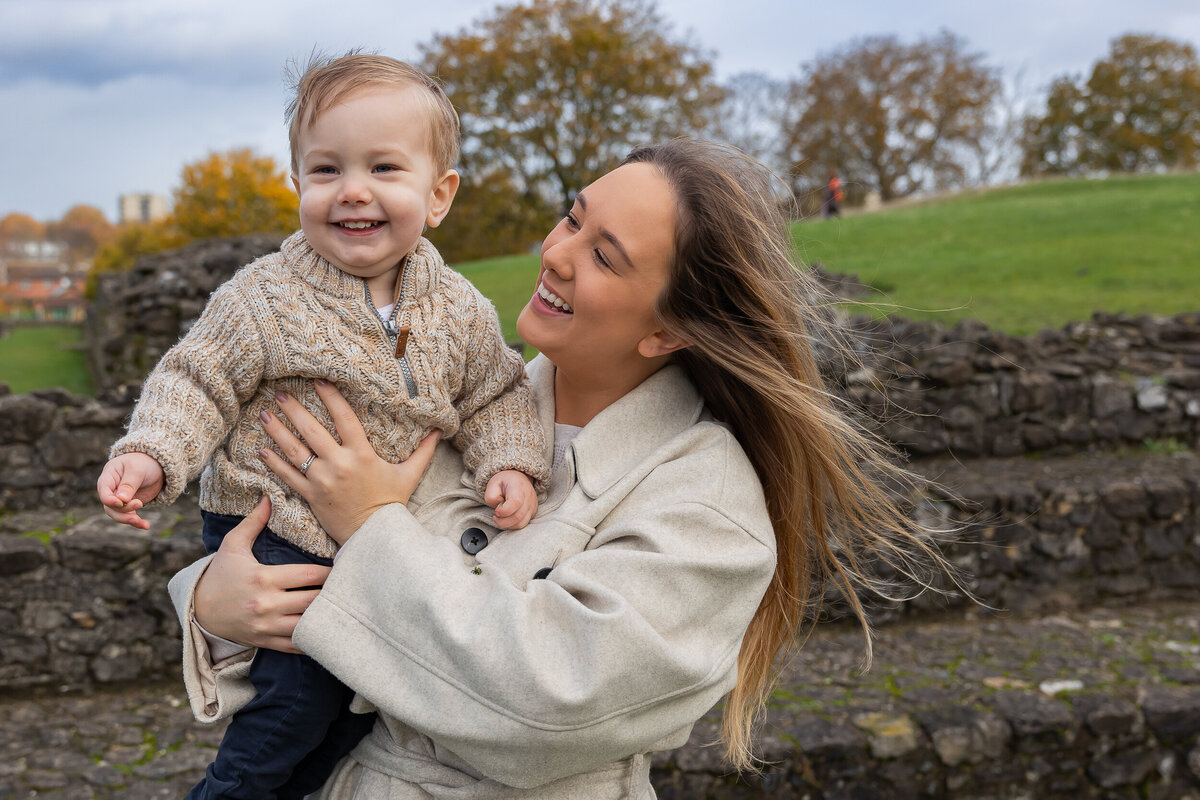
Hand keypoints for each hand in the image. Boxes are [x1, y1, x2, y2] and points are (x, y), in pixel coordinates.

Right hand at [97, 452, 164, 529]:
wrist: (155, 465)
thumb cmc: (143, 462)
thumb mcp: (137, 470)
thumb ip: (129, 484)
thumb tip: (121, 500)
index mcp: (108, 476)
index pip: (103, 492)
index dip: (110, 500)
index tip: (122, 502)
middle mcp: (111, 489)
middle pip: (110, 506)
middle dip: (123, 510)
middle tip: (140, 504)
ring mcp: (119, 498)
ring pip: (118, 514)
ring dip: (129, 519)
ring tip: (143, 523)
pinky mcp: (129, 505)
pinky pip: (129, 516)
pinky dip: (137, 522)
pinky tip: (146, 525)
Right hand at [193, 497, 329, 653]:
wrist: (198, 610)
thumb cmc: (220, 574)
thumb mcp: (233, 545)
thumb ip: (253, 522)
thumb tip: (269, 498)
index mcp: (263, 578)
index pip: (309, 576)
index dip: (331, 573)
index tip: (344, 568)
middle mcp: (267, 604)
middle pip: (313, 601)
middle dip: (333, 594)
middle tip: (351, 587)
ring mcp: (266, 626)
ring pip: (308, 624)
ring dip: (325, 616)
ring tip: (342, 607)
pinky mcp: (265, 642)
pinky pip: (296, 645)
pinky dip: (313, 640)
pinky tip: (326, 630)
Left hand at [258, 379, 441, 545]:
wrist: (374, 536)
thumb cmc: (391, 504)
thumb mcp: (409, 475)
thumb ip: (423, 451)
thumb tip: (440, 430)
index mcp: (362, 455)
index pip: (344, 418)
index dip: (331, 397)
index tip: (318, 380)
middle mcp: (340, 464)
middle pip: (312, 431)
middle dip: (294, 410)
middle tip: (279, 393)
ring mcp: (322, 480)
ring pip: (295, 451)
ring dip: (277, 432)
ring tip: (264, 415)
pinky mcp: (311, 496)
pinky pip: (288, 476)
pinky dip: (274, 463)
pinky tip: (261, 450)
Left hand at [485, 470, 537, 529]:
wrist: (518, 478)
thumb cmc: (504, 482)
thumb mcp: (492, 484)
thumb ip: (491, 497)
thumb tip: (498, 508)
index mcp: (519, 487)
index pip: (516, 503)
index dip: (503, 511)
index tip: (496, 510)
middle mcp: (528, 497)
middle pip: (518, 516)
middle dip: (503, 521)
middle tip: (495, 516)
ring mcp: (532, 505)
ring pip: (521, 523)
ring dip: (507, 524)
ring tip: (501, 517)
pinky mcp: (533, 512)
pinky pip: (523, 524)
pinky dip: (513, 525)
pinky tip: (507, 518)